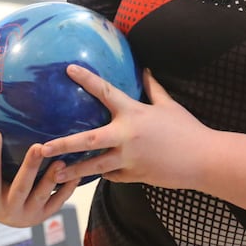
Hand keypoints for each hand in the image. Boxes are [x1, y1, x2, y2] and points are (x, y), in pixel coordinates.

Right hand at [0, 131, 79, 227]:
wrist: (7, 216)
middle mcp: (8, 210)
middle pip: (20, 187)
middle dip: (29, 167)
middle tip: (38, 147)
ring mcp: (28, 215)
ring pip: (41, 196)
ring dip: (51, 179)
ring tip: (60, 161)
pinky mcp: (44, 215)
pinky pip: (58, 202)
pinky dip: (68, 188)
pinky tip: (75, 174)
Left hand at [41, 65, 210, 189]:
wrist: (203, 160)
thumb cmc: (187, 129)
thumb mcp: (169, 106)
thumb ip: (153, 89)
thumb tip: (145, 70)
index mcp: (134, 114)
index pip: (105, 91)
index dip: (86, 79)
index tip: (68, 69)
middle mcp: (126, 136)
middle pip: (88, 140)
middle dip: (63, 144)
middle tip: (42, 146)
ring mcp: (129, 159)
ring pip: (94, 167)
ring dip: (72, 171)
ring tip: (52, 175)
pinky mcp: (133, 176)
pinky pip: (112, 175)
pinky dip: (103, 174)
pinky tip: (89, 177)